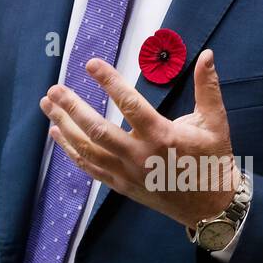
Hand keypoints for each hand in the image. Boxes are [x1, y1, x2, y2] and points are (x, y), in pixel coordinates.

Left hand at [41, 49, 238, 228]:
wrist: (211, 208)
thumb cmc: (213, 161)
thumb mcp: (215, 123)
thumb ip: (208, 87)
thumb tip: (207, 54)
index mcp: (162, 136)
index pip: (130, 104)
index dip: (109, 82)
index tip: (90, 64)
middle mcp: (140, 156)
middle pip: (97, 129)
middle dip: (72, 108)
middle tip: (54, 89)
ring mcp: (127, 173)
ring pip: (88, 149)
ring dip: (64, 126)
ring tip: (47, 105)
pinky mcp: (122, 186)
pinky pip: (90, 168)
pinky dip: (71, 151)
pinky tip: (57, 134)